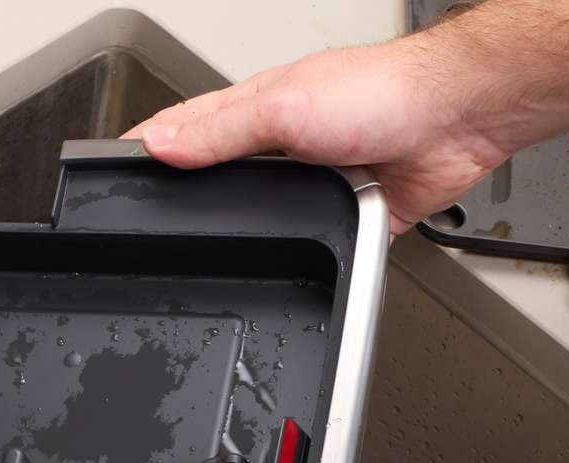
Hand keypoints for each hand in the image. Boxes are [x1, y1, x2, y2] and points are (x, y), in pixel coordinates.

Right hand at [123, 39, 513, 235]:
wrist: (458, 119)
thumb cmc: (385, 91)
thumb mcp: (284, 106)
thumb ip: (222, 130)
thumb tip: (161, 147)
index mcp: (258, 110)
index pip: (187, 129)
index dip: (149, 148)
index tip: (110, 169)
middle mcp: (284, 146)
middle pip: (220, 180)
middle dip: (189, 203)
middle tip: (148, 227)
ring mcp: (315, 183)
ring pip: (267, 219)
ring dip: (252, 234)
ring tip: (211, 257)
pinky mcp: (350, 216)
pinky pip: (318, 246)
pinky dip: (308, 256)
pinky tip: (290, 265)